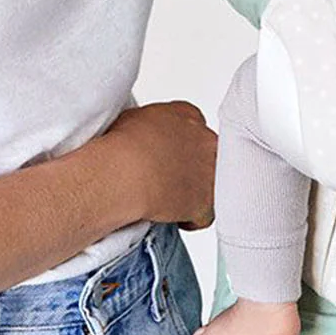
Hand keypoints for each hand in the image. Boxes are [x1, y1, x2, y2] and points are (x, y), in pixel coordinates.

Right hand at [105, 102, 216, 229]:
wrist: (127, 172)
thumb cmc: (123, 145)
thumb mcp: (134, 119)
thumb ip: (151, 125)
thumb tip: (145, 134)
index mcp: (188, 115)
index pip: (195, 128)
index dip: (182, 145)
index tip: (170, 157)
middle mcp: (206, 138)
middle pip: (208, 153)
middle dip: (193, 166)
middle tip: (170, 178)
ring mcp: (210, 170)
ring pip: (212, 183)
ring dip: (196, 191)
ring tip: (173, 200)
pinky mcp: (207, 201)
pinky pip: (206, 214)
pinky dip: (193, 219)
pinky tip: (177, 218)